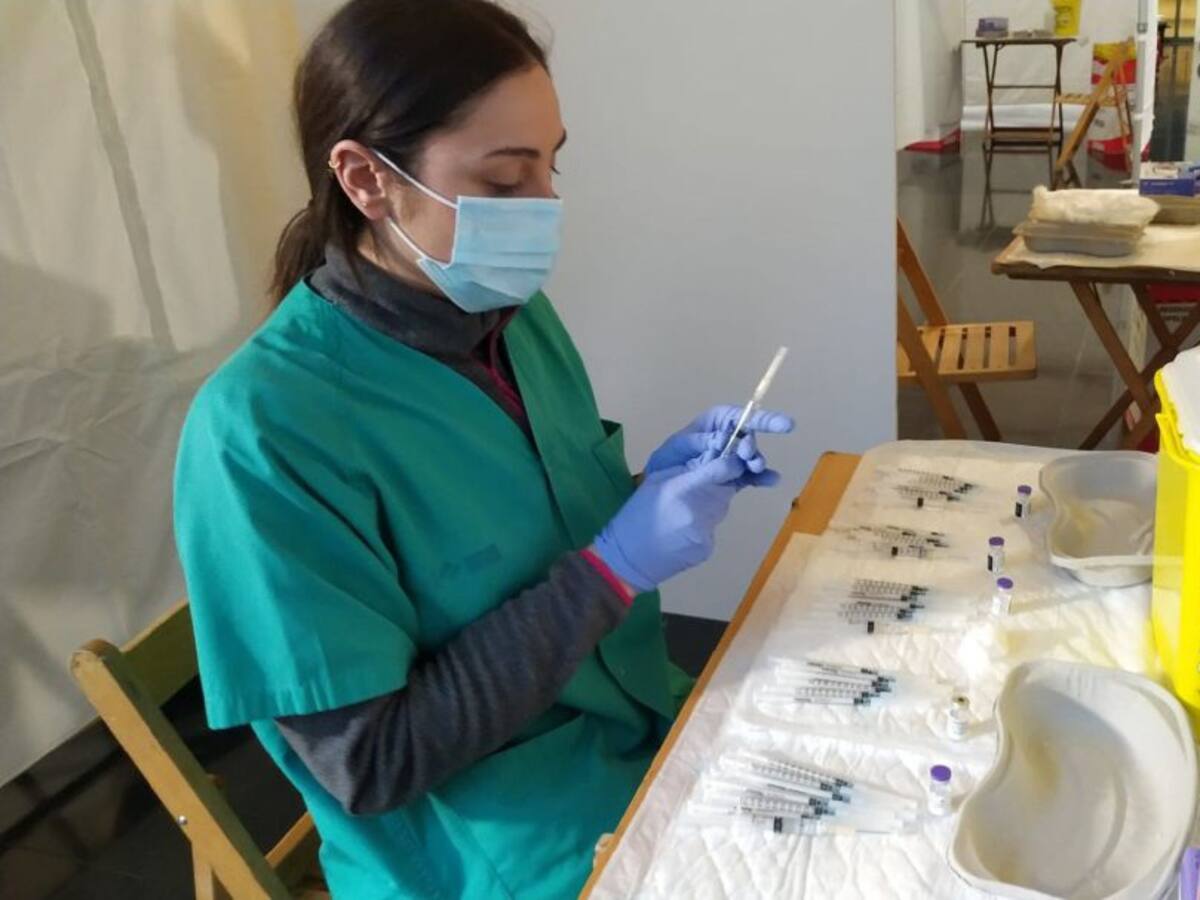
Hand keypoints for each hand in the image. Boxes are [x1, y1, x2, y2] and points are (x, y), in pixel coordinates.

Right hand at [593, 455, 745, 592]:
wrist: (628, 558)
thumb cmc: (636, 515)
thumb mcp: (654, 481)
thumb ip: (685, 471)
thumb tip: (710, 461)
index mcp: (682, 489)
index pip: (724, 469)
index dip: (732, 463)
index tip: (729, 462)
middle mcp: (699, 511)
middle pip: (726, 490)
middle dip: (720, 484)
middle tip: (699, 488)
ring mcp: (705, 532)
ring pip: (721, 509)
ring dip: (711, 504)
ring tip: (686, 511)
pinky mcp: (706, 549)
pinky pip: (712, 529)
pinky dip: (703, 526)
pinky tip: (683, 531)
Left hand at [644, 405, 792, 487]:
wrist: (655, 496)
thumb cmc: (663, 466)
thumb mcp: (675, 452)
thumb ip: (699, 445)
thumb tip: (723, 440)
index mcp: (708, 427)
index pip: (734, 417)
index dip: (756, 417)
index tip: (779, 424)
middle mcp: (722, 441)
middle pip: (745, 437)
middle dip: (751, 444)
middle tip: (748, 454)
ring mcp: (728, 461)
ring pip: (748, 457)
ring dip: (756, 461)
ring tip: (757, 468)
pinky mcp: (731, 480)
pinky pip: (748, 476)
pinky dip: (760, 478)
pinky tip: (771, 480)